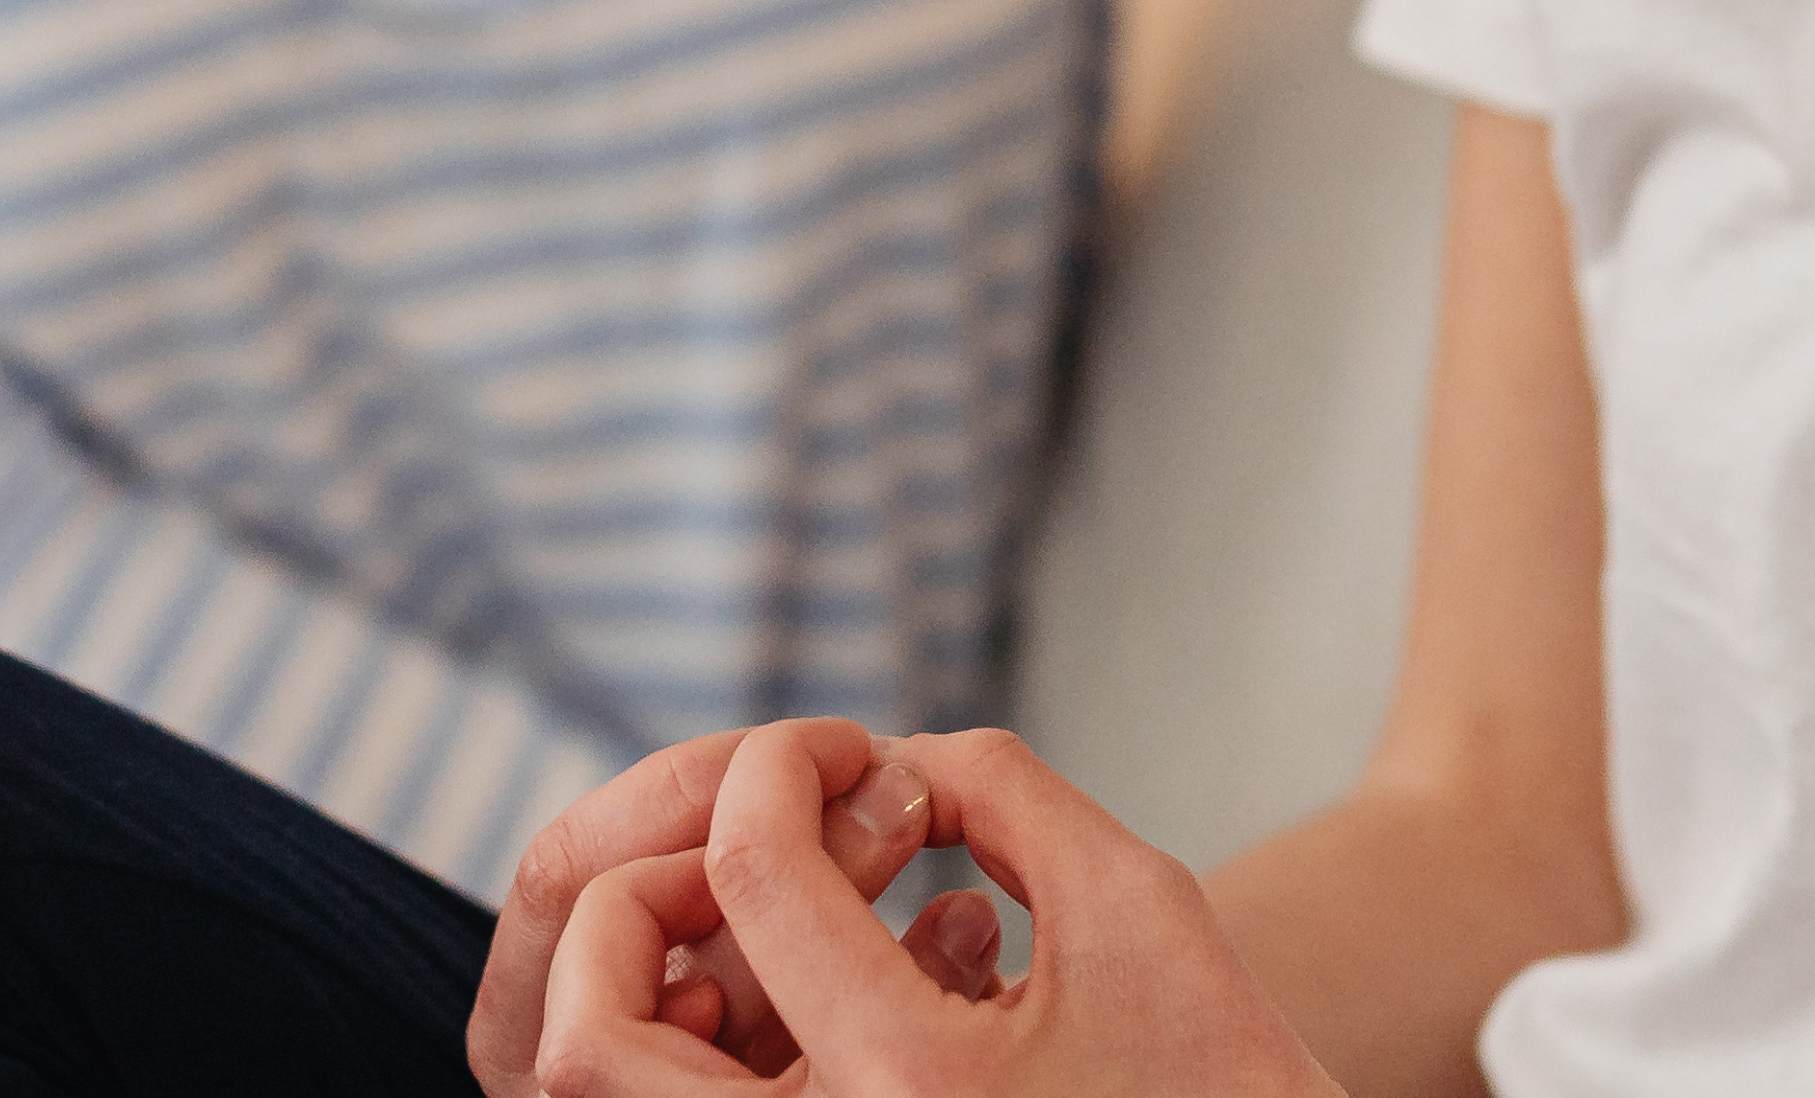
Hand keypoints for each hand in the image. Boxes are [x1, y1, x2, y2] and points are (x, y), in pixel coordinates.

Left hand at [532, 726, 1342, 1097]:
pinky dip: (727, 1048)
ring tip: (772, 926)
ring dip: (657, 984)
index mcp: (904, 1085)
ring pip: (609, 1097)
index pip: (749, 870)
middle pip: (586, 1039)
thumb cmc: (1228, 1078)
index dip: (779, 764)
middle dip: (631, 900)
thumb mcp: (1140, 904)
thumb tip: (878, 761)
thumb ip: (998, 792)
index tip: (847, 750)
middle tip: (747, 844)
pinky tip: (855, 996)